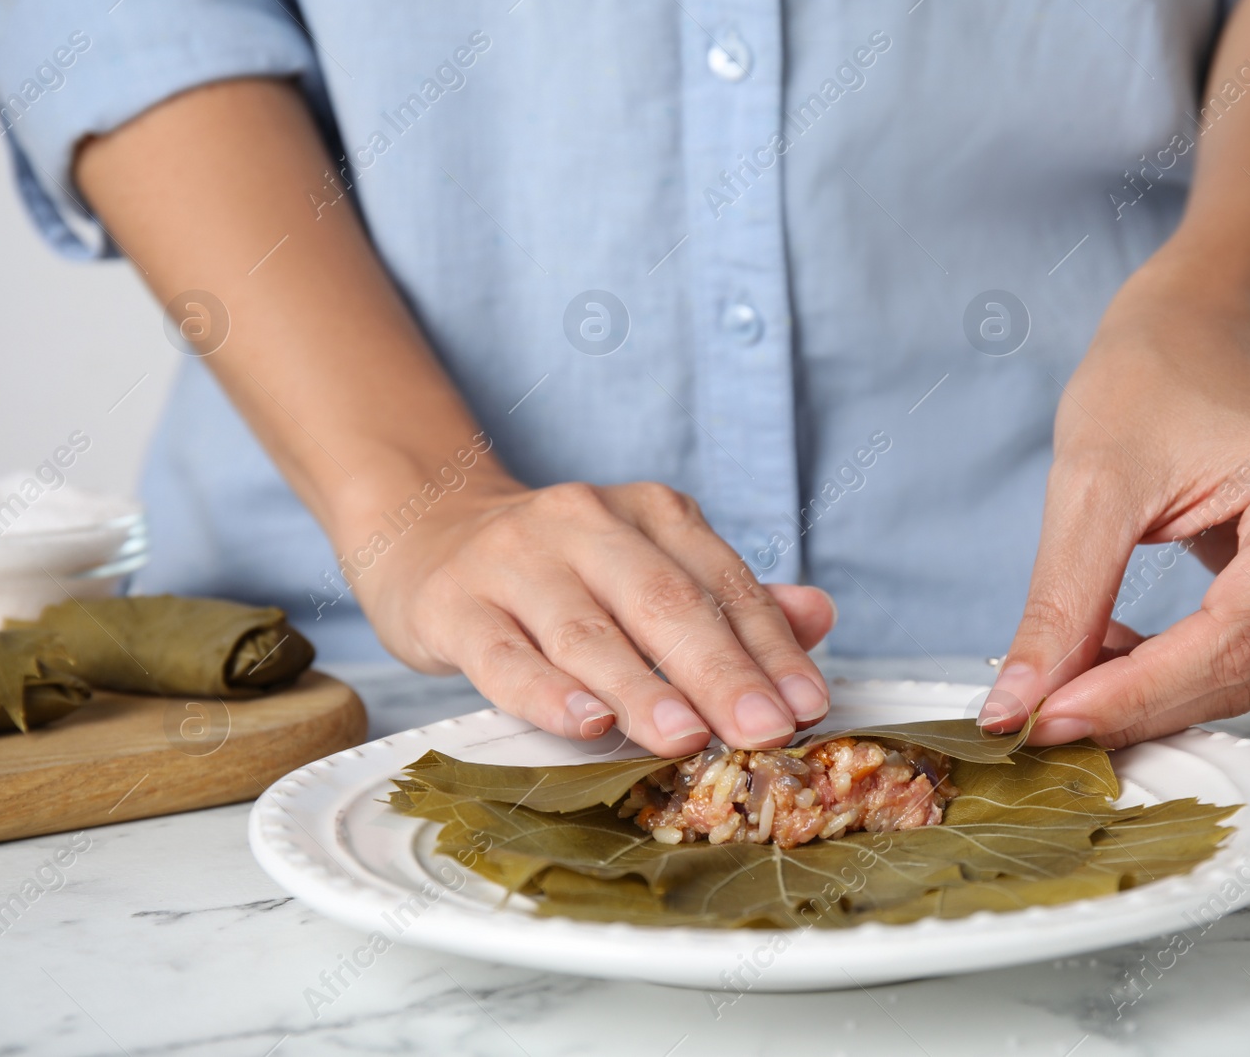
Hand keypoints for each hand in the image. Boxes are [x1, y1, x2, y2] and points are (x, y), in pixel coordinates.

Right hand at [348, 478, 834, 755]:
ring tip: (687, 737)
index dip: (769, 646)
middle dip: (720, 670)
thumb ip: (731, 597)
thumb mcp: (651, 566)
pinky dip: (548, 692)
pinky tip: (587, 724)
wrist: (430, 532)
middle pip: (663, 602)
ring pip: (588, 631)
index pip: (722, 581)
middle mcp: (584, 524)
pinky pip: (504, 656)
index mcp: (649, 513)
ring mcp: (514, 562)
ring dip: (641, 688)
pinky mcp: (454, 606)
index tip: (808, 704)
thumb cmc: (564, 570)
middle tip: (763, 729)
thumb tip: (819, 616)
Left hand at [979, 272, 1249, 747]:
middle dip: (1135, 705)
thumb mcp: (1090, 482)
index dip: (1134, 695)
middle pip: (1243, 671)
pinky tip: (1116, 653)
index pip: (1230, 640)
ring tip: (1070, 671)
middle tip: (1040, 716)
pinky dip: (1177, 671)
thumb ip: (1060, 603)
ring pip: (1247, 676)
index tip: (1049, 721)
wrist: (1201, 333)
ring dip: (1154, 693)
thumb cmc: (1157, 376)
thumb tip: (1018, 704)